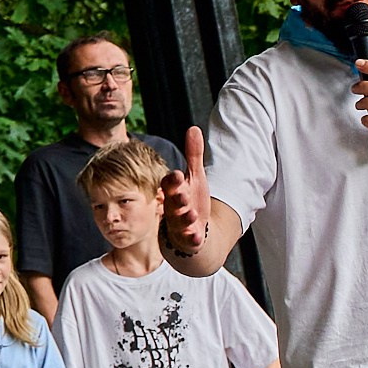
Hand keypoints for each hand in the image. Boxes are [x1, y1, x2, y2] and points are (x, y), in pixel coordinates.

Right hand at [159, 127, 211, 255]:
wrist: (192, 230)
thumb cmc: (190, 200)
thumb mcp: (194, 177)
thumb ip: (193, 155)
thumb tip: (194, 128)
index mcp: (174, 191)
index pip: (170, 184)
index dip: (173, 180)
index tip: (178, 174)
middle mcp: (174, 207)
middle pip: (173, 202)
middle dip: (177, 198)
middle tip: (182, 194)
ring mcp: (180, 225)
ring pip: (180, 221)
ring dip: (185, 218)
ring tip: (192, 214)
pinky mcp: (189, 239)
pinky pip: (189, 240)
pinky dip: (192, 239)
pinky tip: (197, 237)